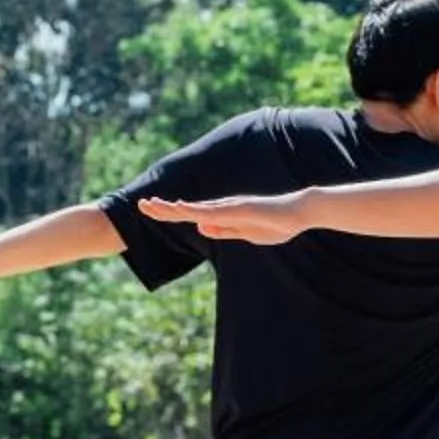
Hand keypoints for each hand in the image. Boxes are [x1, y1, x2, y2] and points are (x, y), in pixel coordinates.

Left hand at [137, 193, 309, 244]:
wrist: (298, 213)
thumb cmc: (276, 224)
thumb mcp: (244, 233)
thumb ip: (223, 231)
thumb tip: (199, 227)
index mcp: (222, 216)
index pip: (191, 214)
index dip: (170, 213)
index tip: (151, 210)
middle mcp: (222, 208)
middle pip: (187, 208)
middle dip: (163, 208)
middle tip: (140, 204)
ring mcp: (229, 208)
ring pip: (194, 208)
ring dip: (172, 208)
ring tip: (151, 205)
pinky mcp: (238, 209)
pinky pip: (213, 212)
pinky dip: (194, 210)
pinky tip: (180, 209)